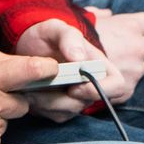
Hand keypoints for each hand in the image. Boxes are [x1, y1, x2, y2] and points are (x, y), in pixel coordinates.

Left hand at [12, 9, 143, 120]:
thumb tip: (79, 59)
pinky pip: (52, 115)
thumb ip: (69, 38)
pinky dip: (39, 106)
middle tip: (38, 88)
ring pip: (66, 112)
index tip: (74, 87)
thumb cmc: (47, 36)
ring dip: (46, 102)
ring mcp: (75, 99)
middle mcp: (91, 85)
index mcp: (99, 66)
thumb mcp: (55, 29)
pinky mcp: (59, 108)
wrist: (27, 46)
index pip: (116, 85)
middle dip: (60, 99)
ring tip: (30, 88)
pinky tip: (28, 93)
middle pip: (85, 103)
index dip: (99, 91)